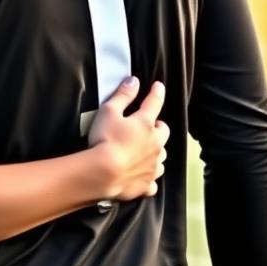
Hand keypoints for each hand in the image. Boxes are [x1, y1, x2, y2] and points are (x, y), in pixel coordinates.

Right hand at [88, 77, 167, 200]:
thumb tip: (134, 81)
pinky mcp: (146, 184)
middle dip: (158, 127)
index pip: (154, 103)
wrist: (103, 173)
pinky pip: (153, 181)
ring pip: (161, 156)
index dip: (156, 92)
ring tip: (143, 150)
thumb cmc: (105, 140)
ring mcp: (153, 165)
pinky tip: (141, 176)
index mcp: (145, 123)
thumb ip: (123, 95)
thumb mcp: (109, 111)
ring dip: (155, 151)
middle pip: (163, 131)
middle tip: (148, 126)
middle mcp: (155, 144)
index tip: (158, 86)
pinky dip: (149, 177)